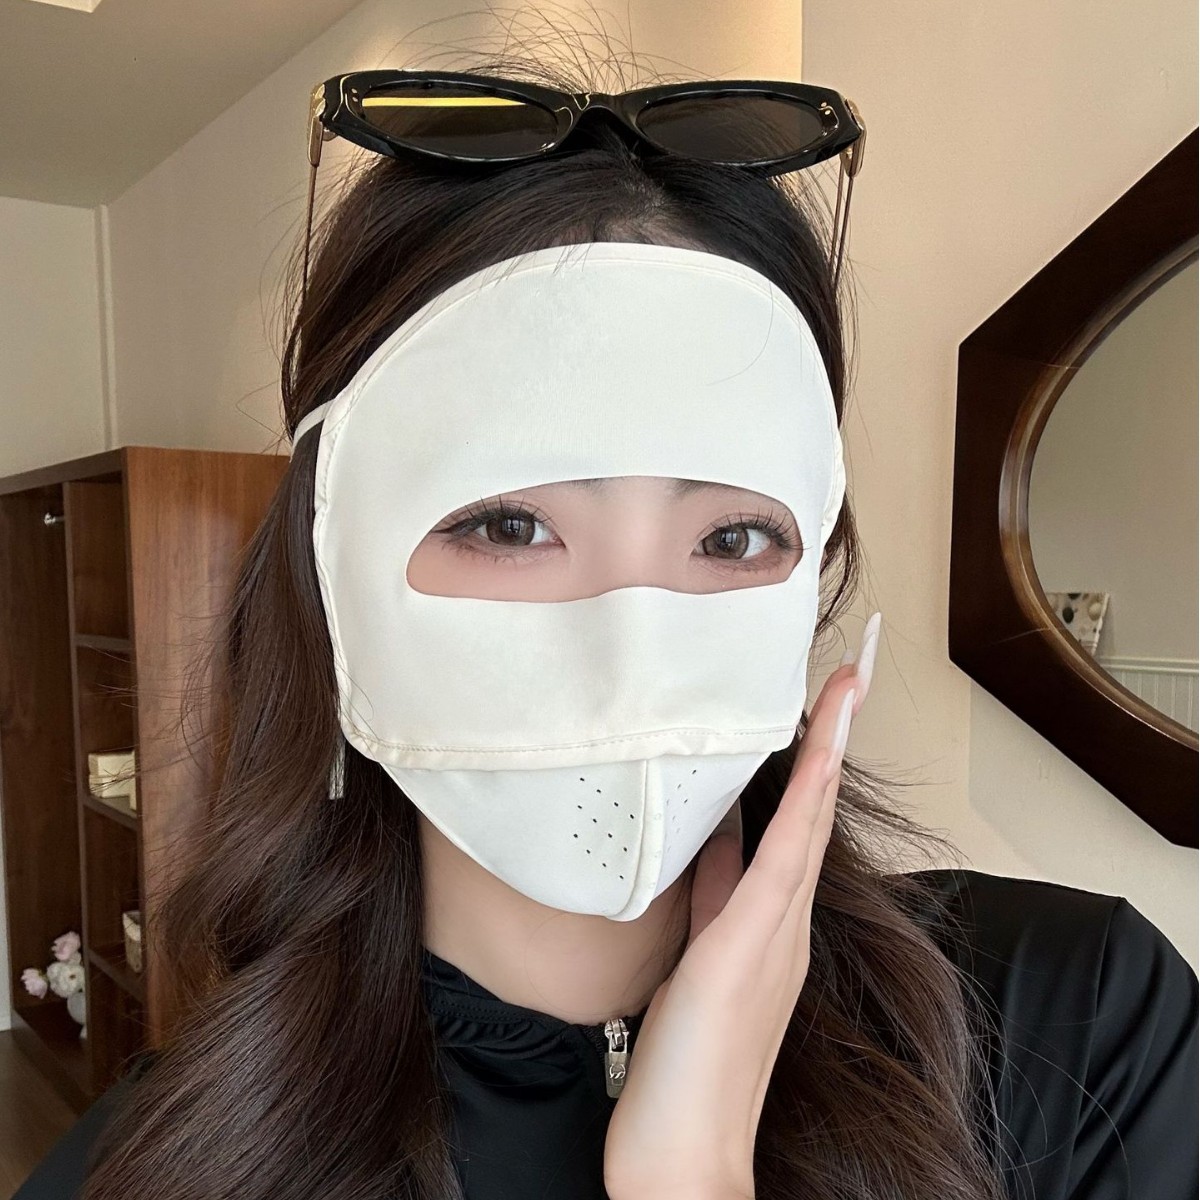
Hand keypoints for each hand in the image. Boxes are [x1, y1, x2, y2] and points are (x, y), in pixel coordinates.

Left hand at [603, 613, 880, 1199]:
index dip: (808, 757)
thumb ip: (712, 901)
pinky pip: (781, 858)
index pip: (793, 821)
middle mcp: (782, 921)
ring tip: (845, 687)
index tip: (818, 700)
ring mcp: (773, 933)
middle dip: (832, 735)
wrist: (684, 1156)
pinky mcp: (747, 947)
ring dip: (826, 750)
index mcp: (765, 921)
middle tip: (852, 670)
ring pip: (808, 822)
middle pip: (815, 809)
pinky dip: (802, 803)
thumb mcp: (697, 959)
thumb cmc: (685, 1064)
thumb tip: (714, 841)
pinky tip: (812, 757)